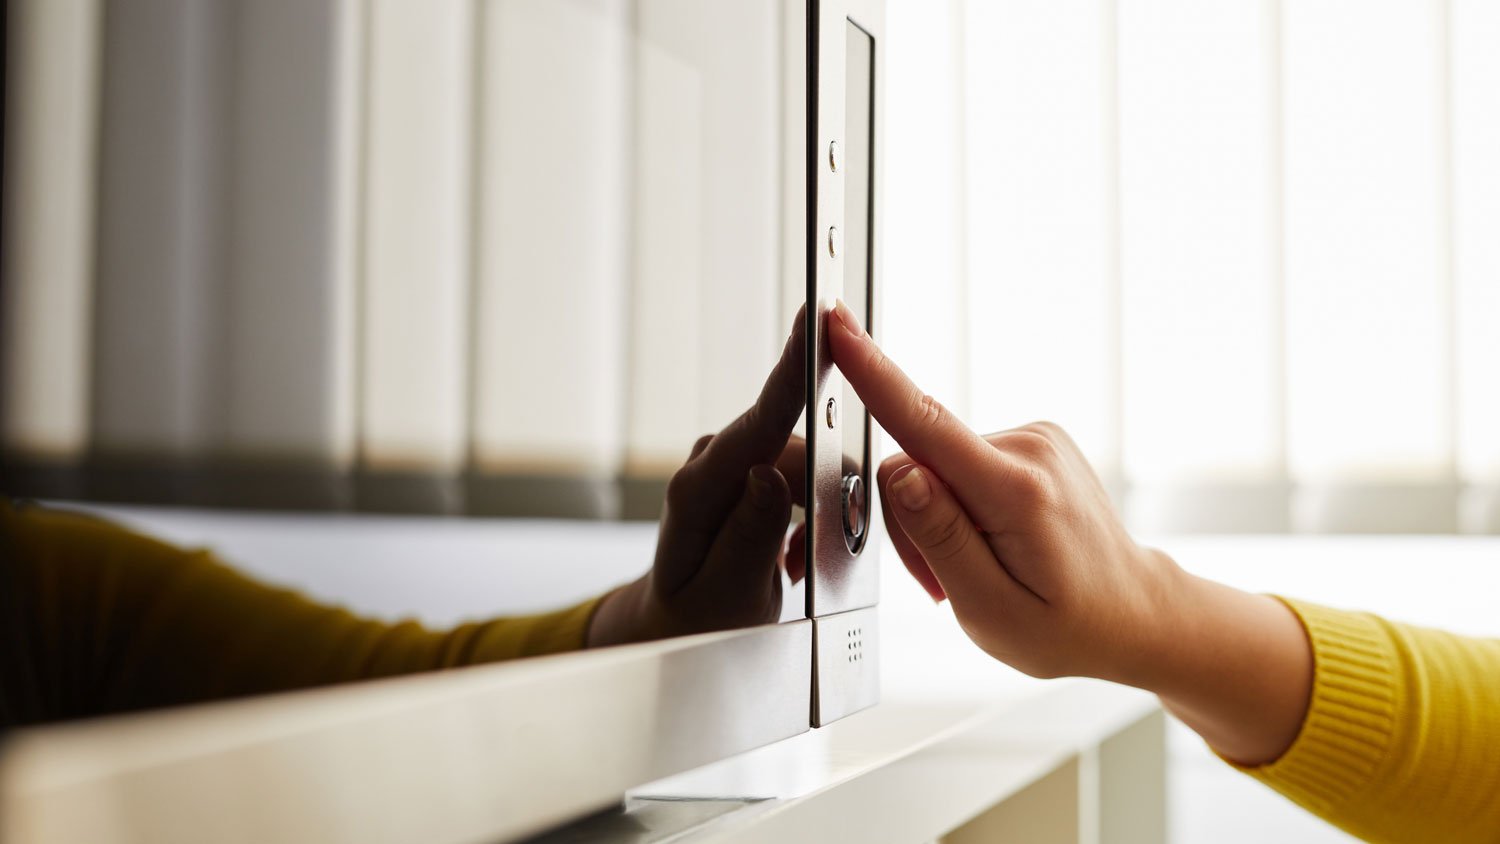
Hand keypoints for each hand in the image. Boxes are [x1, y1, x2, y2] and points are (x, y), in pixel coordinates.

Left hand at [588, 314, 806, 645]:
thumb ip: (748, 538)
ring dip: (816, 514)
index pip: (761, 421)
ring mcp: (727, 462)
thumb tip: (770, 477)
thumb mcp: (726, 598)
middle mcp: (710, 462)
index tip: (819, 317)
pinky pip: (800, 475)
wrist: (673, 627)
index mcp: (699, 490)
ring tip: (788, 566)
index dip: (795, 366)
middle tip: (805, 562)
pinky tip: (788, 554)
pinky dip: (808, 516)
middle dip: (827, 497)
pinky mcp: (744, 469)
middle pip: (799, 447)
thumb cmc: (694, 622)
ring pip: (807, 463)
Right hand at [825, 301, 1170, 681]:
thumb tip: (898, 472)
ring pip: (933, 465)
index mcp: (1016, 491)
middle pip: (915, 463)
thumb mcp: (990, 609)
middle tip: (943, 582)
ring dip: (936, 518)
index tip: (836, 322)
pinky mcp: (1030, 439)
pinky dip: (959, 504)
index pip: (924, 422)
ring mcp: (1034, 437)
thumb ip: (938, 538)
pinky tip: (990, 542)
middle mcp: (1029, 448)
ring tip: (977, 568)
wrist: (1132, 613)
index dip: (871, 372)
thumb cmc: (1067, 625)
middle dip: (912, 522)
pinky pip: (960, 463)